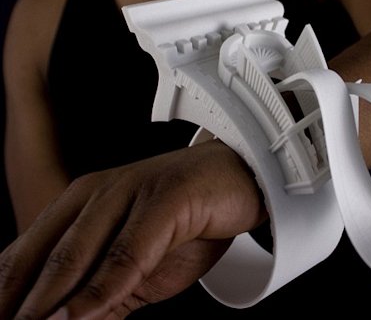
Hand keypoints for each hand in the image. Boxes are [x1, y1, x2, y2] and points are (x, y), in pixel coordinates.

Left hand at [0, 140, 266, 318]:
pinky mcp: (165, 197)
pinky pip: (129, 249)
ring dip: (48, 304)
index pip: (22, 259)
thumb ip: (101, 297)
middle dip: (18, 309)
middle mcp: (95, 194)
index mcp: (78, 205)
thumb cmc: (185, 219)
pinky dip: (103, 287)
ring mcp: (129, 192)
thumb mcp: (136, 268)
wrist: (235, 177)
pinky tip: (81, 315)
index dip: (2, 300)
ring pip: (75, 255)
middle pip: (39, 261)